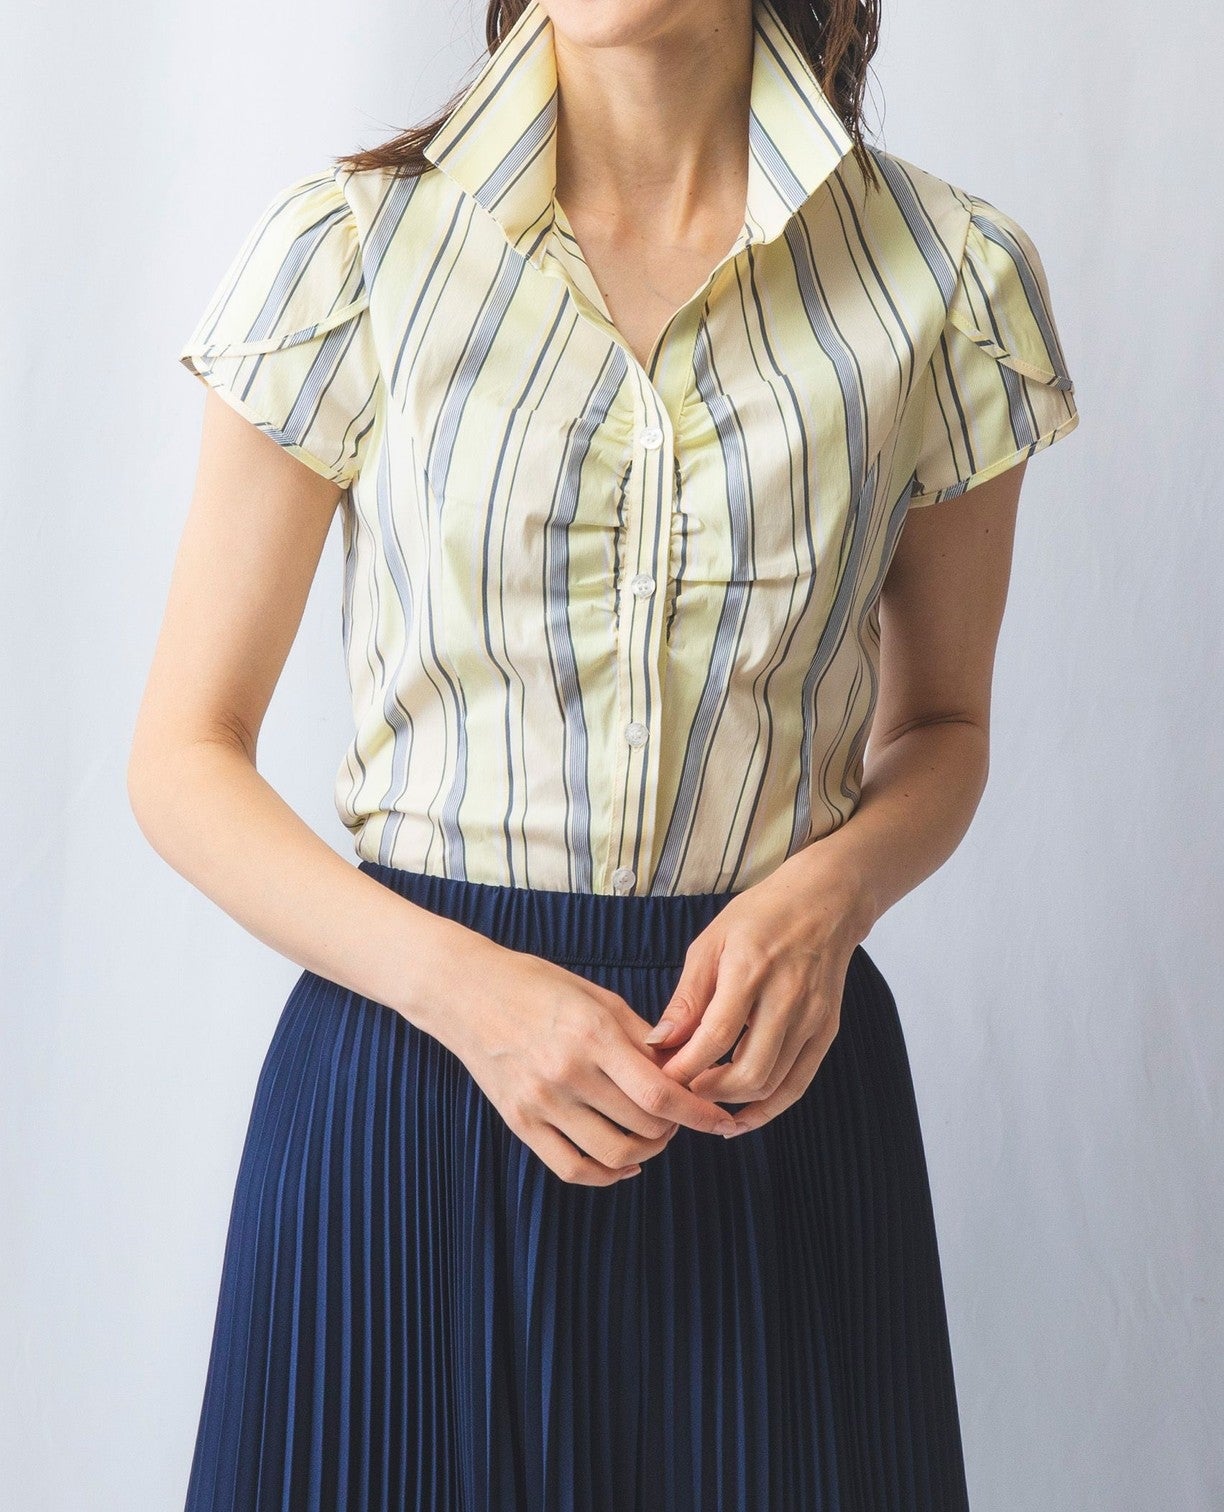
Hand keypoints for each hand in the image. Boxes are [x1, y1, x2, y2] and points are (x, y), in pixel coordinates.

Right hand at [426, 928, 743, 1185]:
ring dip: (647, 1151)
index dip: (698, 1112)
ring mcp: (541, 1101)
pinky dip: (607, 1174)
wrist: (465, 991)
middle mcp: (567, 1072)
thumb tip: (683, 1069)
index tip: (721, 1120)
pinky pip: (572, 1167)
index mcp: (592, 1034)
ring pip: (614, 1153)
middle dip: (675, 1126)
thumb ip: (640, 1035)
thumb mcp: (595, 995)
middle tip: (682, 1114)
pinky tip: (624, 1162)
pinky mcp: (520, 1122)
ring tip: (654, 1134)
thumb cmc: (535, 984)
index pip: (659, 1091)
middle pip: (643, 1125)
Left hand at [643, 854, 869, 1132]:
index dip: (684, 1068)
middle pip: (747, 1072)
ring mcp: (812, 1018)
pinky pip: (797, 1085)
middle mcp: (788, 998)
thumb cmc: (759, 917)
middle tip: (678, 1093)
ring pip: (772, 1085)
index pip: (714, 1037)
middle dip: (706, 1093)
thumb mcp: (710, 944)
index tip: (659, 1080)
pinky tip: (739, 1115)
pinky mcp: (826, 1031)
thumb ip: (687, 998)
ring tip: (701, 1101)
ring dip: (732, 1103)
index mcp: (751, 969)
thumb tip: (658, 1044)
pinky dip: (767, 1108)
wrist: (824, 903)